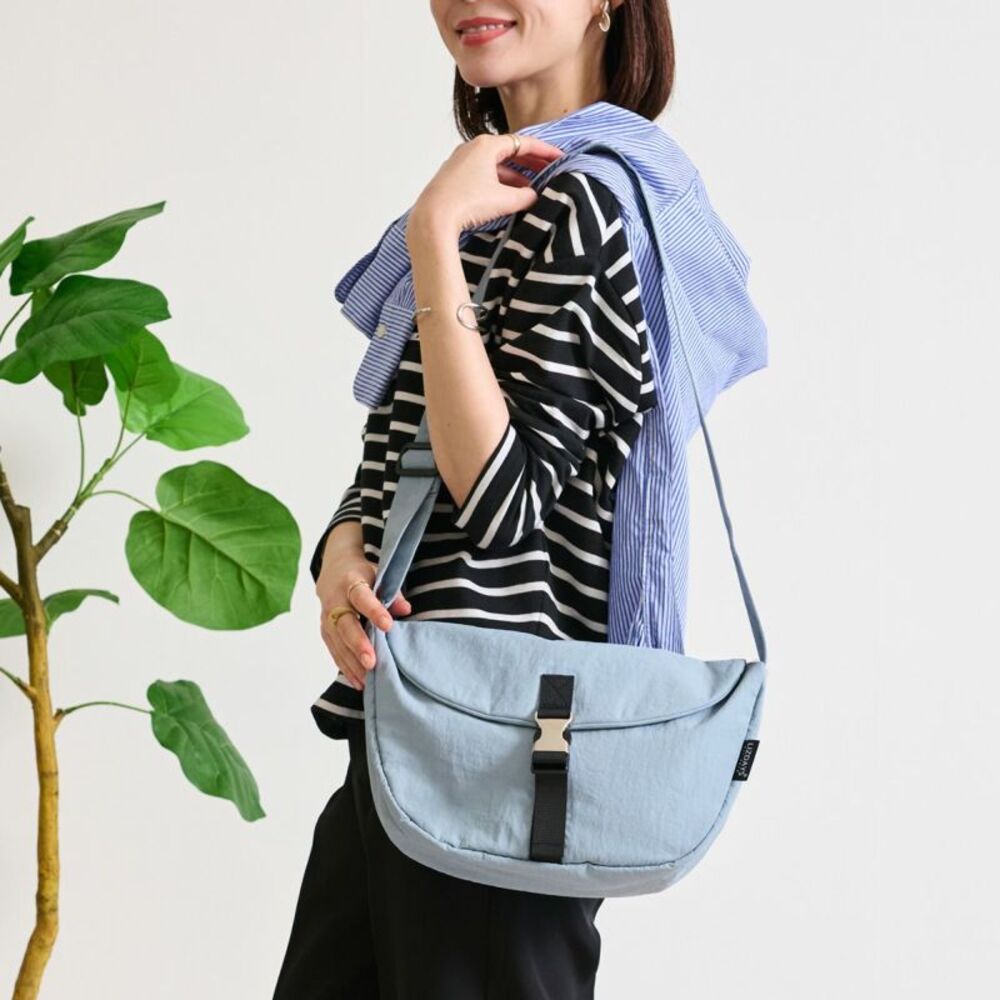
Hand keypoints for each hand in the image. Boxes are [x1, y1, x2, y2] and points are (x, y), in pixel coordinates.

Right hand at [315, 530, 410, 690]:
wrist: (334, 573)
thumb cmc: (363, 577)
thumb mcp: (379, 576)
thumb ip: (393, 594)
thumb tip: (406, 610)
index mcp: (351, 583)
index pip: (362, 597)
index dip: (374, 611)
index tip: (388, 626)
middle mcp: (335, 601)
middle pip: (344, 624)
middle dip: (358, 644)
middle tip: (371, 662)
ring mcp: (327, 618)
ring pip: (337, 642)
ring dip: (352, 662)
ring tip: (367, 679)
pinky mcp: (325, 632)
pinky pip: (334, 652)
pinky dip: (346, 668)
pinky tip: (358, 682)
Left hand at [408, 133, 565, 240]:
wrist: (433, 219)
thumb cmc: (466, 203)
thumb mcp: (504, 200)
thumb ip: (525, 196)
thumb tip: (534, 196)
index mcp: (486, 145)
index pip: (522, 143)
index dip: (544, 151)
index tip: (558, 157)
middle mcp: (472, 148)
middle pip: (508, 151)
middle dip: (530, 162)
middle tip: (548, 170)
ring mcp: (461, 162)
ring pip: (495, 164)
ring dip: (514, 175)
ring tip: (531, 187)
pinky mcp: (454, 177)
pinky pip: (483, 174)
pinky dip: (499, 182)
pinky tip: (508, 196)